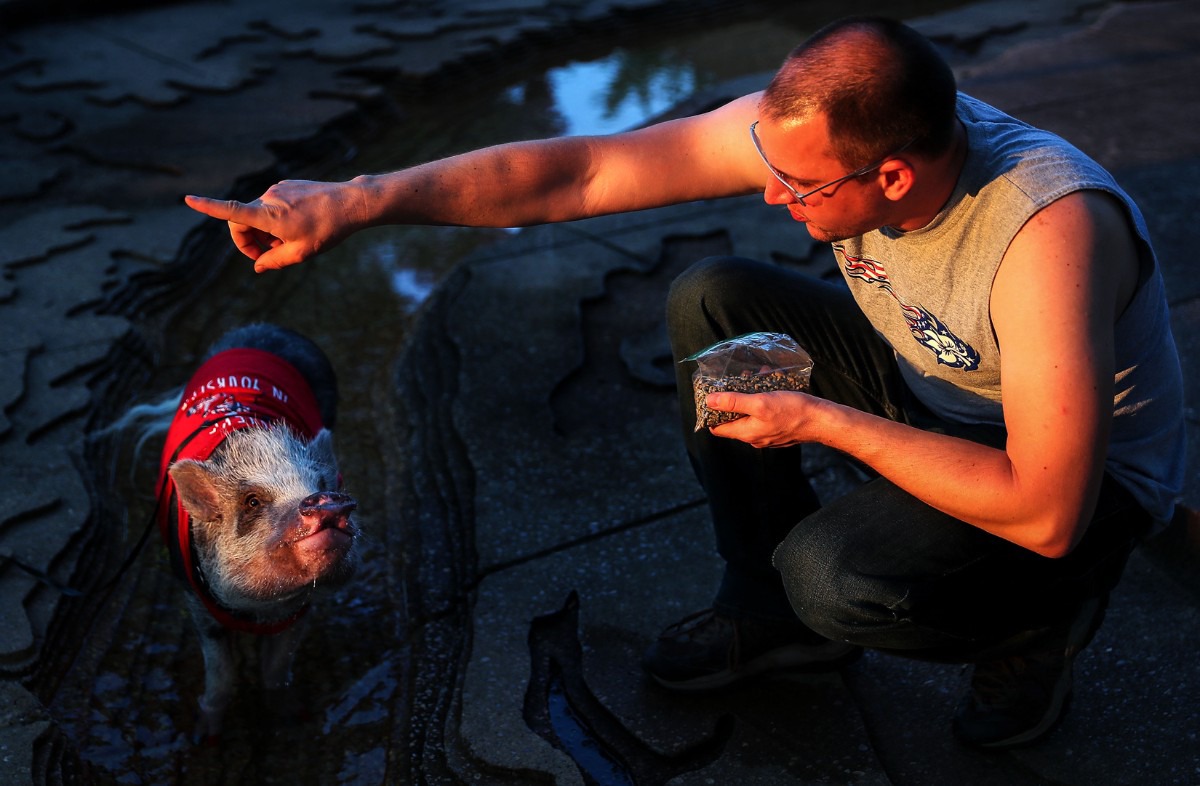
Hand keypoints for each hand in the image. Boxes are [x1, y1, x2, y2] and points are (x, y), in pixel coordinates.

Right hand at [184, 180, 362, 271]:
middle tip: (264, 257)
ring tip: (288, 243)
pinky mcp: (288, 185)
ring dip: (264, 231)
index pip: (231, 211)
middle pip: (242, 220)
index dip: (207, 207)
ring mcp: (278, 189)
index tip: (188, 199)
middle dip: (247, 240)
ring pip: (259, 214)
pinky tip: (297, 227)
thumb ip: (274, 261)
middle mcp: (269, 198)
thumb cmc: (327, 230)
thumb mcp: (301, 253)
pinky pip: (273, 205)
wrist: (351, 203)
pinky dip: (275, 220)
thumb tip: (258, 267)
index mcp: (268, 215)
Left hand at [706, 390, 822, 447]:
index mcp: (746, 432)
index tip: (710, 398)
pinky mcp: (779, 429)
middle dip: (734, 399)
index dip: (711, 414)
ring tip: (757, 378)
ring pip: (751, 414)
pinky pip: (765, 414)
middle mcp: (755, 437)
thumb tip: (710, 401)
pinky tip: (771, 386)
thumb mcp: (759, 403)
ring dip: (751, 396)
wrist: (821, 420)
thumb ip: (733, 402)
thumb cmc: (792, 412)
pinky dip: (764, 400)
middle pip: (735, 419)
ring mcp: (768, 434)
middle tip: (737, 381)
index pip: (718, 428)